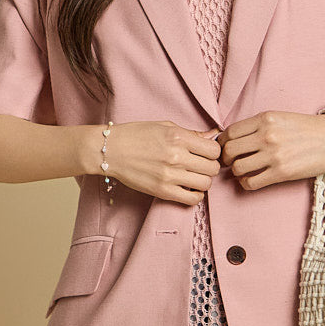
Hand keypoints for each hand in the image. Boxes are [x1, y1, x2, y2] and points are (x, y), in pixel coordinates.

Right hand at [99, 120, 221, 205]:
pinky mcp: (162, 191)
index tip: (206, 154)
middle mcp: (176, 156)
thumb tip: (213, 135)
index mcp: (178, 137)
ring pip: (206, 184)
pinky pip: (192, 199)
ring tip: (194, 177)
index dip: (213, 153)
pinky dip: (195, 196)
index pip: (213, 150)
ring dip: (203, 181)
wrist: (111, 150)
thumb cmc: (136, 135)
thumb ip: (191, 133)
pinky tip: (188, 188)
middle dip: (210, 167)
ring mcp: (170, 175)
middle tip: (200, 166)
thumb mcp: (164, 126)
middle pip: (212, 168)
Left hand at [215, 110, 324, 190]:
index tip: (227, 148)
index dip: (223, 143)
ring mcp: (274, 154)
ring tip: (243, 172)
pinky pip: (251, 182)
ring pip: (237, 168)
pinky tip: (251, 180)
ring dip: (236, 172)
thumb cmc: (308, 129)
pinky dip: (246, 184)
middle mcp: (267, 135)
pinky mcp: (282, 172)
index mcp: (265, 119)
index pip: (229, 132)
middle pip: (229, 150)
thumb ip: (258, 125)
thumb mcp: (280, 118)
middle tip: (231, 162)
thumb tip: (233, 138)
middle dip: (226, 159)